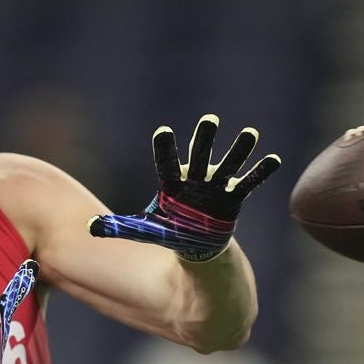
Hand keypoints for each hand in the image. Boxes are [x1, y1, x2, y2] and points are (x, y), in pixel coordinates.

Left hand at [88, 114, 280, 260]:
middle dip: (205, 139)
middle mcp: (195, 180)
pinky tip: (272, 159)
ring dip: (239, 151)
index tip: (162, 132)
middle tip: (210, 119)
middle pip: (200, 156)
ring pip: (228, 165)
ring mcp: (216, 188)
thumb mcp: (146, 230)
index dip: (165, 149)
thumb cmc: (171, 231)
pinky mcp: (233, 198)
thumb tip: (90, 228)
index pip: (166, 164)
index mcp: (172, 185)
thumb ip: (121, 227)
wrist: (196, 244)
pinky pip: (249, 183)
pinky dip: (260, 172)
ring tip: (250, 134)